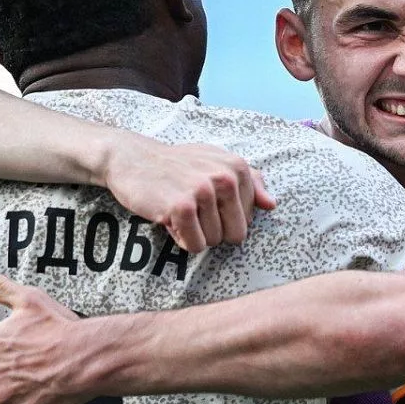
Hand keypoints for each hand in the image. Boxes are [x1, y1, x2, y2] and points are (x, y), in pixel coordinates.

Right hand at [101, 140, 276, 253]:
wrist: (132, 158)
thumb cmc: (177, 165)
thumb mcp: (216, 163)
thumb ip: (250, 182)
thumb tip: (272, 205)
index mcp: (238, 168)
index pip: (248, 219)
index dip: (225, 218)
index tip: (207, 203)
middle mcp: (225, 178)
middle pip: (236, 235)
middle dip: (214, 231)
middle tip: (194, 211)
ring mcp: (203, 191)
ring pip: (213, 242)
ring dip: (194, 233)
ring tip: (179, 210)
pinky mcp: (181, 207)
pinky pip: (194, 245)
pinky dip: (181, 239)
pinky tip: (169, 218)